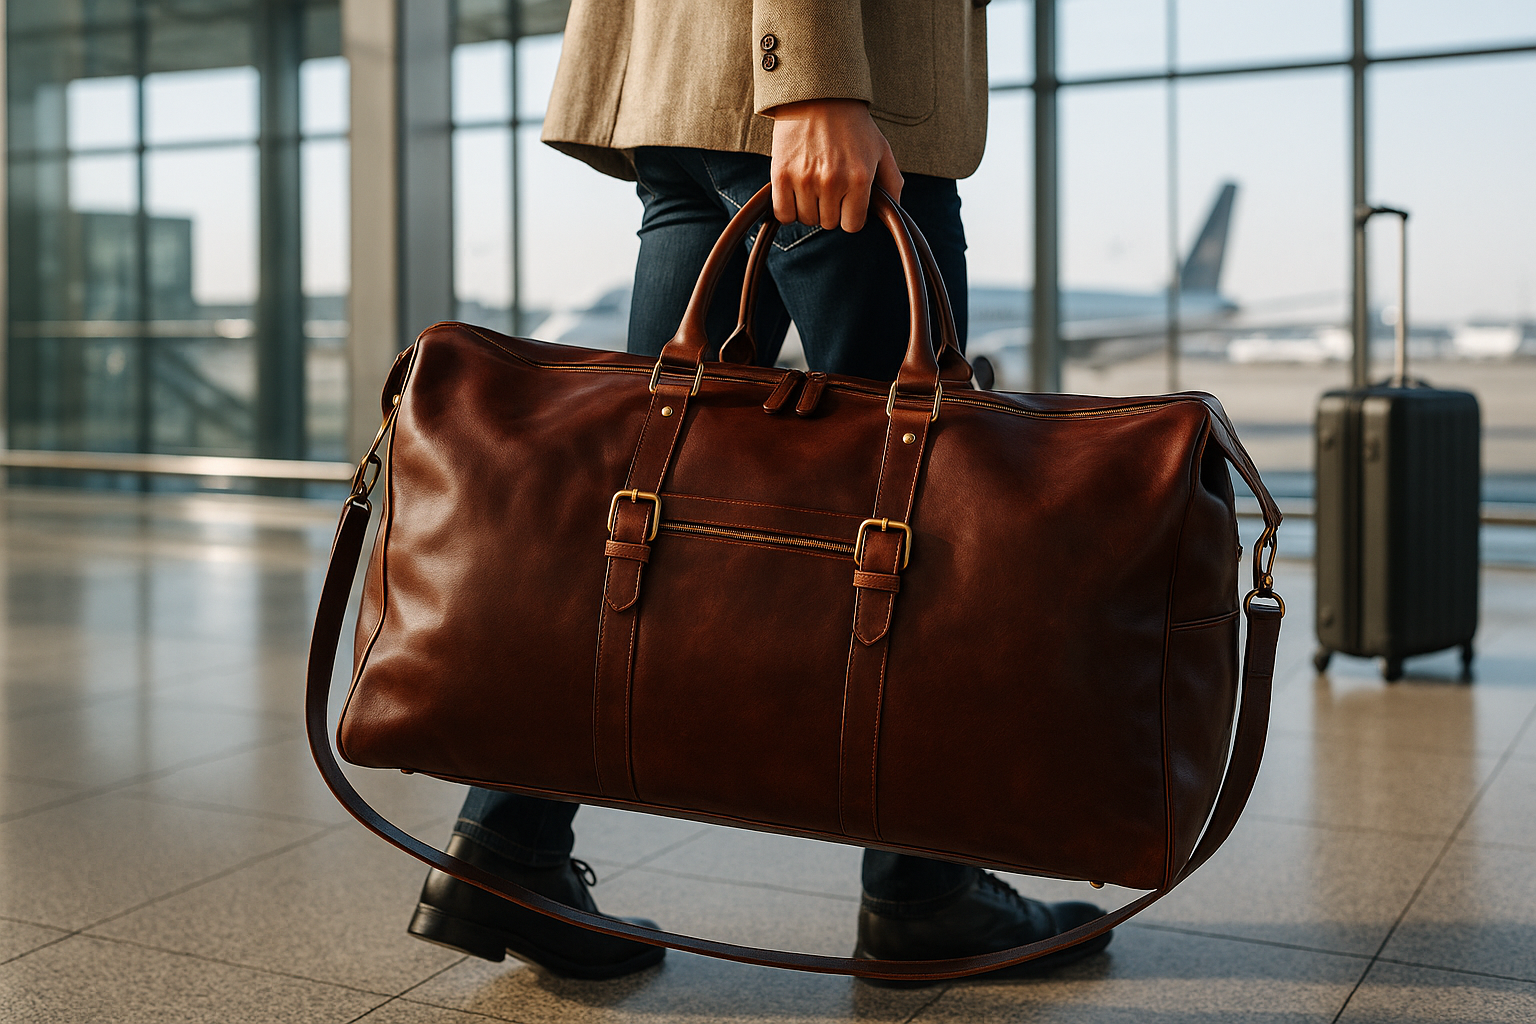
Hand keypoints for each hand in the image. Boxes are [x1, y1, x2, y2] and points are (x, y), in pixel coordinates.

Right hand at [767, 98, 902, 231]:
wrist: (818, 96)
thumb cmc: (852, 125)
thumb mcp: (881, 149)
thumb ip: (892, 183)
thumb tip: (894, 212)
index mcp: (860, 178)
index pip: (852, 225)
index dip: (850, 215)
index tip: (847, 201)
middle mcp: (833, 181)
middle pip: (829, 223)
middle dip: (830, 210)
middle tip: (829, 186)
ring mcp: (805, 179)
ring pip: (806, 219)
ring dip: (810, 208)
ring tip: (812, 184)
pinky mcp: (781, 175)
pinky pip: (783, 214)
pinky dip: (788, 208)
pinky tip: (795, 192)